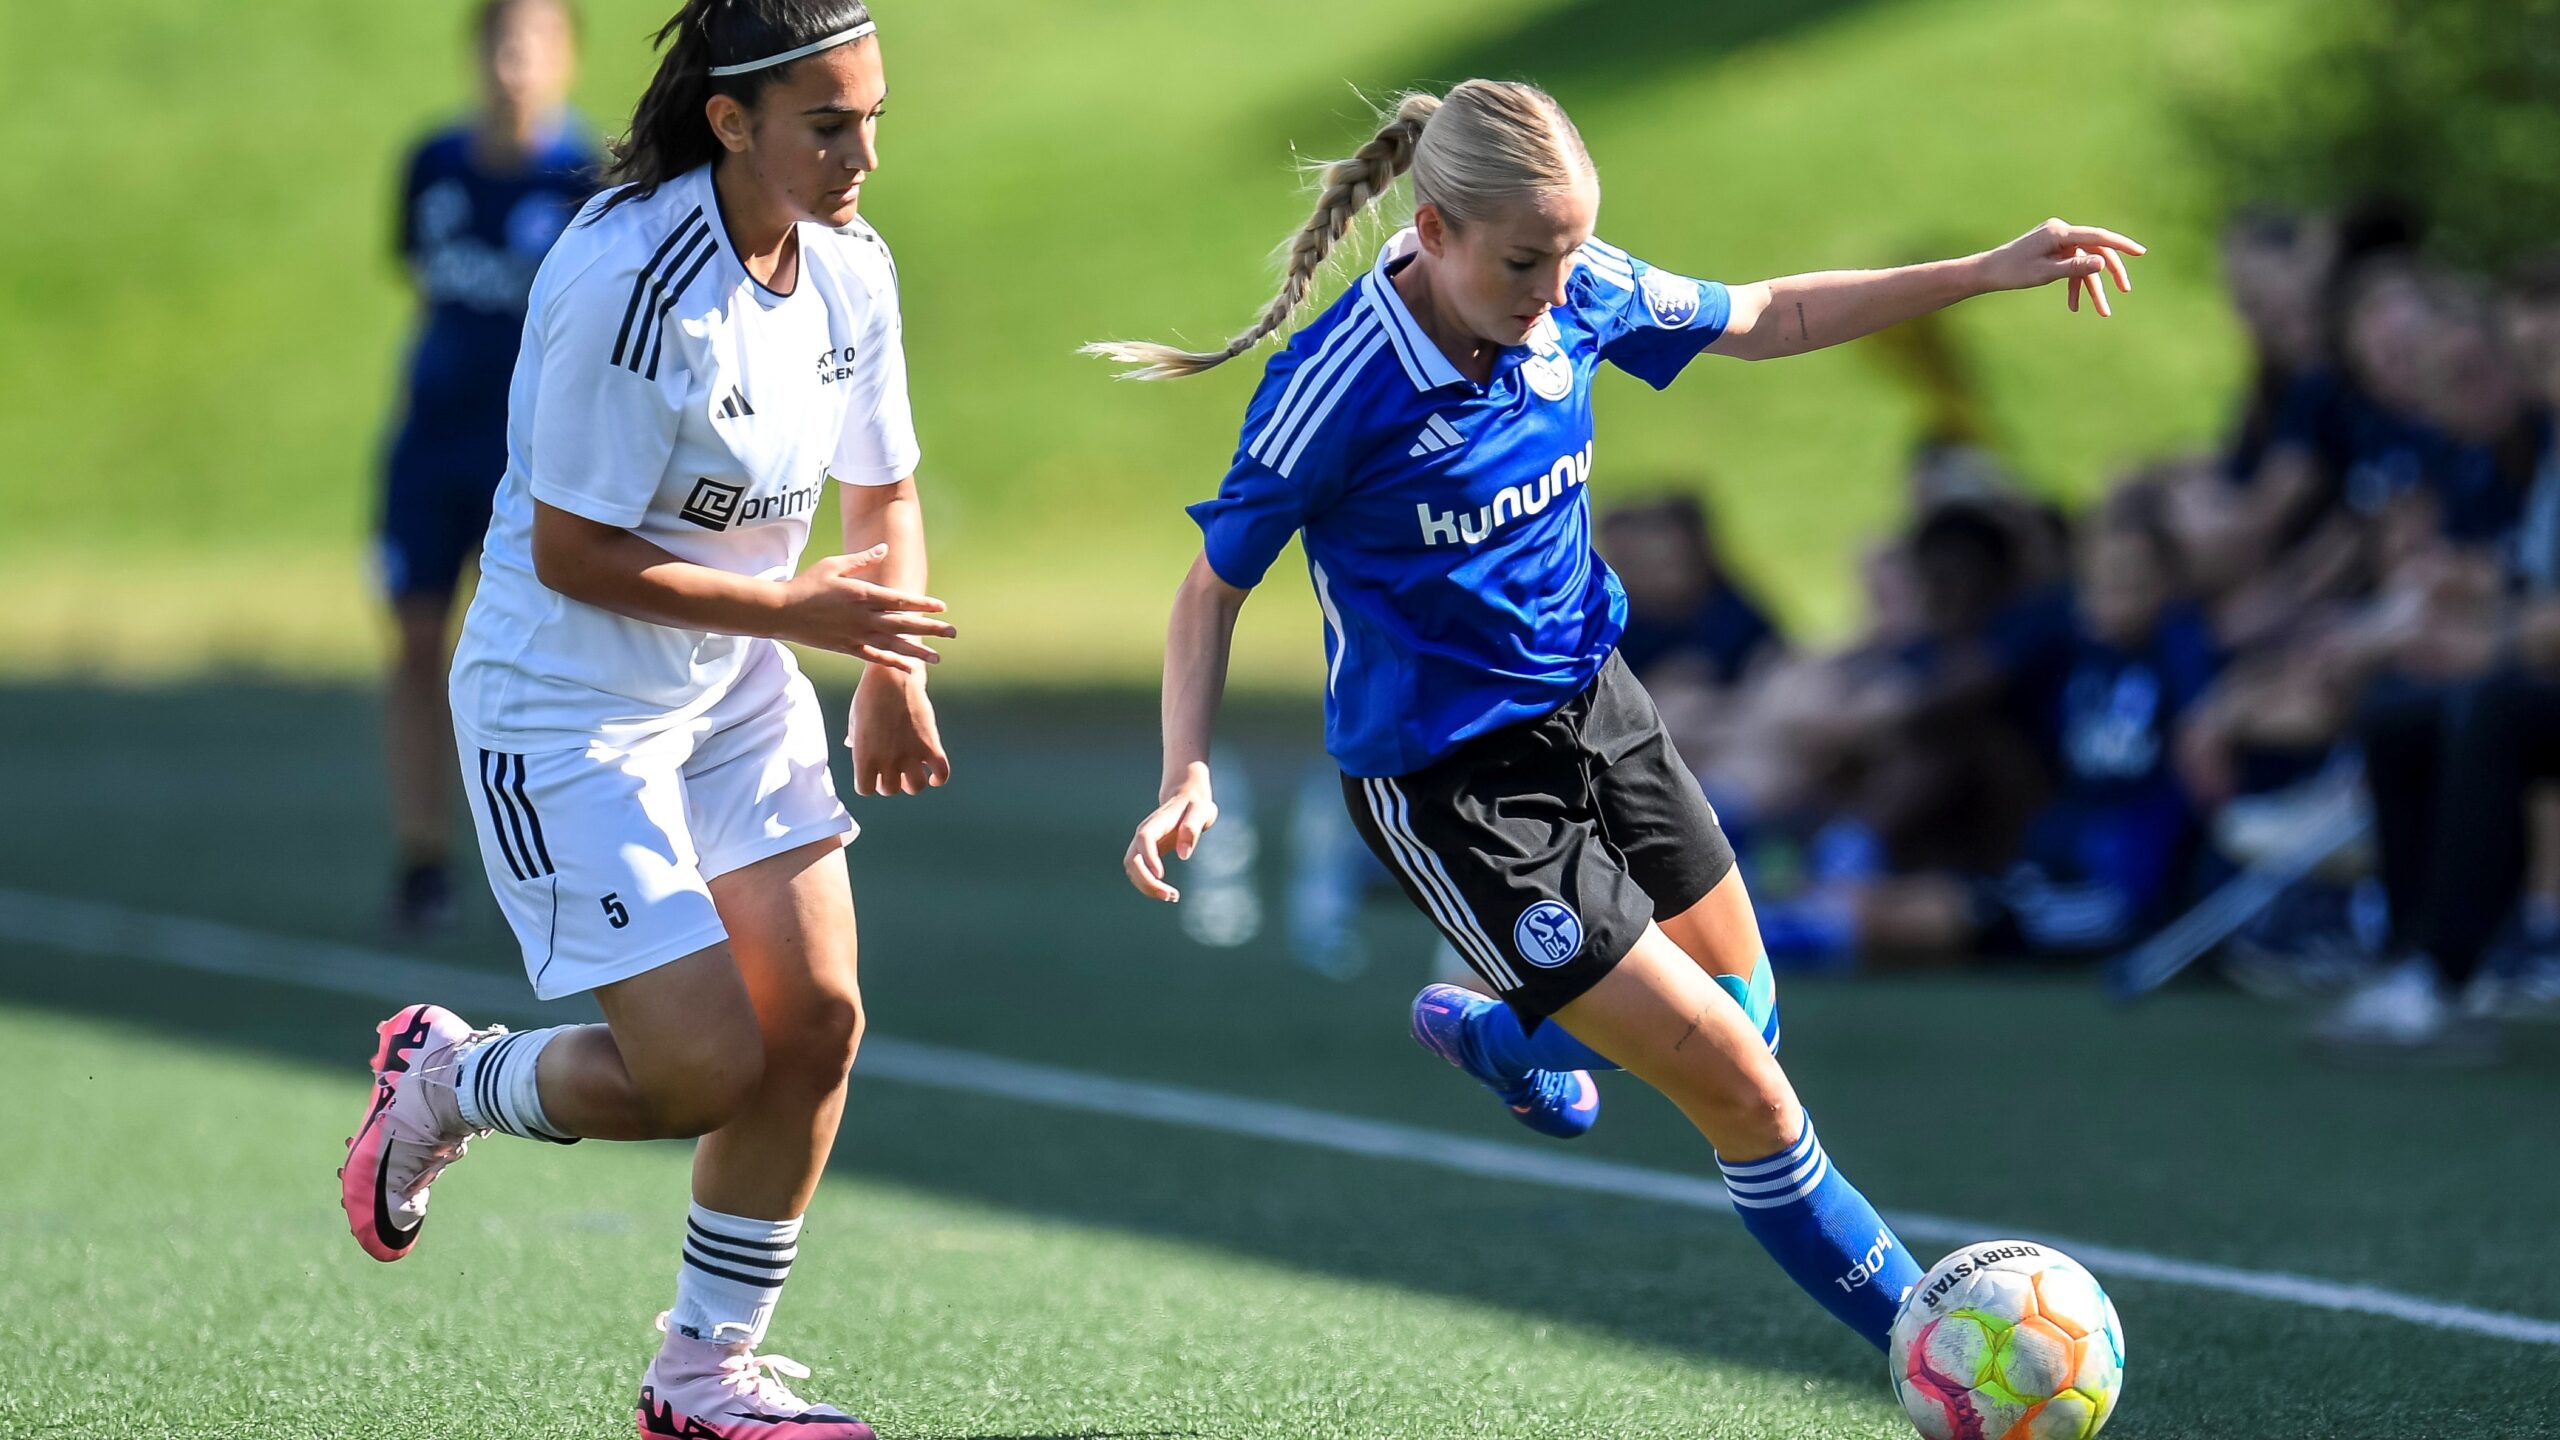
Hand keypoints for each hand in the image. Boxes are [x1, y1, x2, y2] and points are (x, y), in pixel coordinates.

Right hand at [778, 545, 955, 669]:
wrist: (781, 611)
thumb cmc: (807, 584)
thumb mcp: (834, 564)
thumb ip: (862, 560)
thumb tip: (884, 548)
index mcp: (863, 593)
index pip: (901, 600)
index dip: (923, 604)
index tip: (942, 608)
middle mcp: (864, 616)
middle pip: (904, 623)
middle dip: (931, 628)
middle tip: (953, 633)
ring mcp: (856, 634)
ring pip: (894, 644)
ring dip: (919, 651)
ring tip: (939, 658)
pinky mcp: (847, 648)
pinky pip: (876, 657)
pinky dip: (894, 663)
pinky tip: (911, 669)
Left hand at [848, 666, 950, 795]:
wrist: (893, 676)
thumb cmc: (870, 695)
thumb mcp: (855, 719)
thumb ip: (854, 738)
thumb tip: (850, 745)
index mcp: (864, 756)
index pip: (865, 790)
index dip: (869, 784)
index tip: (872, 775)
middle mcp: (887, 760)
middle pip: (890, 790)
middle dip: (891, 782)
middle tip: (893, 769)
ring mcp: (910, 754)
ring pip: (916, 787)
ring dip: (913, 783)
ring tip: (912, 771)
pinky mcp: (931, 745)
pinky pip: (941, 773)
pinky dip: (939, 779)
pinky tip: (934, 776)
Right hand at [1124, 769, 1216, 901]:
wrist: (1186, 798)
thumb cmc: (1196, 806)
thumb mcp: (1201, 811)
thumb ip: (1192, 828)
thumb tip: (1183, 855)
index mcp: (1156, 822)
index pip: (1144, 838)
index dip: (1148, 857)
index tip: (1161, 876)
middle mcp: (1143, 834)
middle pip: (1132, 860)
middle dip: (1147, 881)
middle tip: (1171, 896)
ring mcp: (1141, 845)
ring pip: (1132, 870)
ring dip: (1147, 887)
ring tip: (1172, 897)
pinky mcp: (1145, 854)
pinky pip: (1139, 873)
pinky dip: (1149, 886)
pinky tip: (1167, 893)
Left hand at [1977, 218, 2144, 317]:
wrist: (1988, 272)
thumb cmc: (2013, 272)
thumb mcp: (2045, 273)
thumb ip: (2075, 267)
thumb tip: (2103, 262)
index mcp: (2060, 233)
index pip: (2098, 237)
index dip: (2121, 245)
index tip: (2141, 252)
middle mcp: (2060, 232)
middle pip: (2095, 250)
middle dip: (2109, 273)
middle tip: (2125, 290)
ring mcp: (2056, 240)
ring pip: (2083, 262)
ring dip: (2091, 286)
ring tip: (2103, 311)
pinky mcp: (2051, 250)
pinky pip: (2070, 265)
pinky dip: (2073, 284)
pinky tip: (2074, 306)